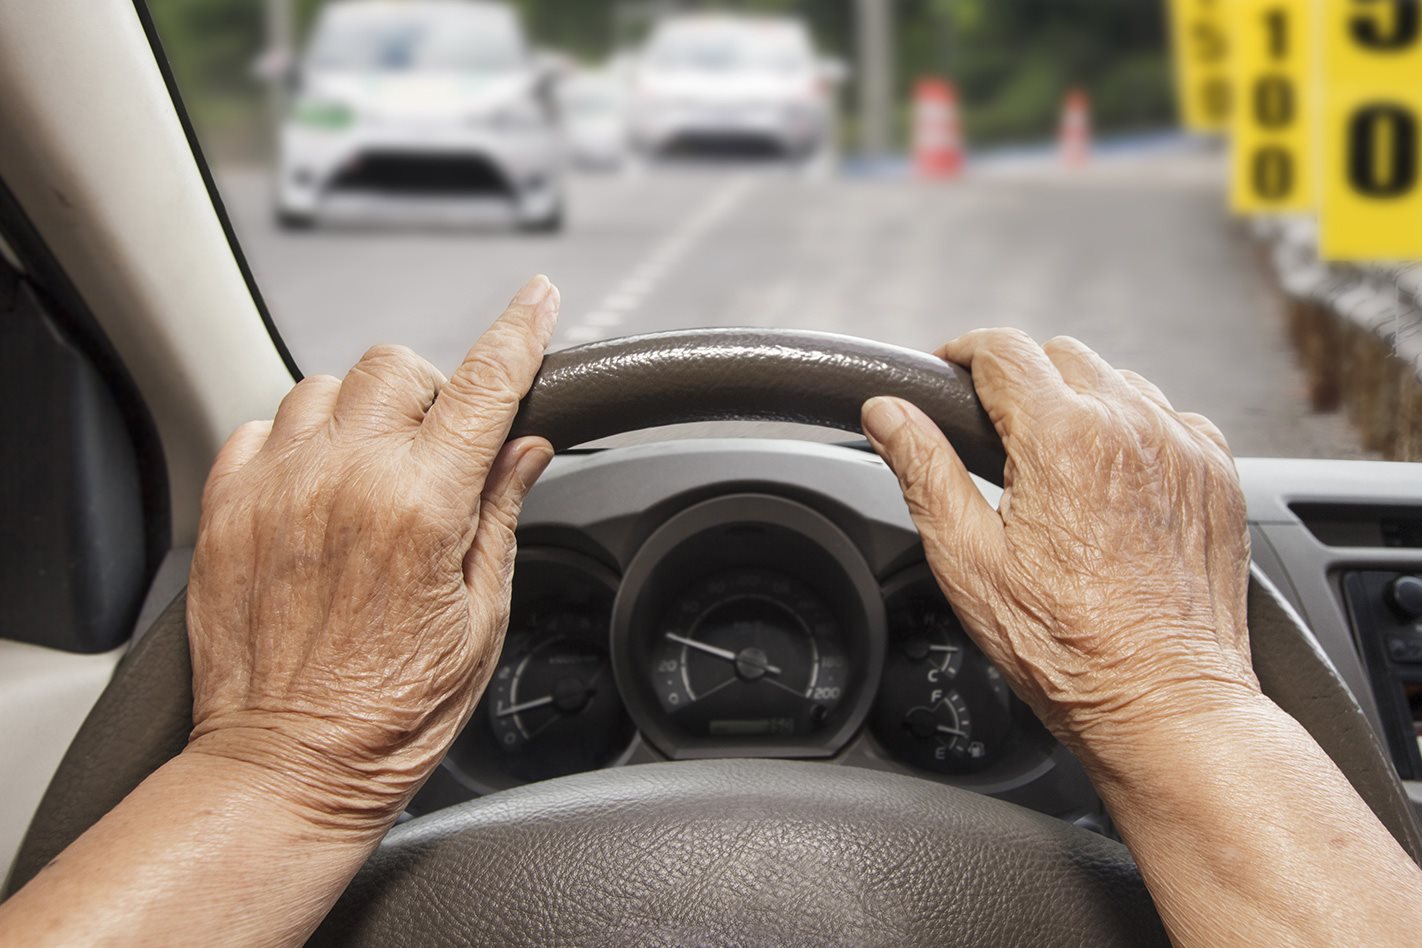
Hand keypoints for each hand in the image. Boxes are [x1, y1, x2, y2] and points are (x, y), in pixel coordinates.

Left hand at [185, 275, 558, 830]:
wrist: (288, 768)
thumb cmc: (390, 713)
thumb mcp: (480, 618)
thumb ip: (499, 513)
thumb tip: (524, 448)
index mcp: (421, 507)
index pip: (484, 386)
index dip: (519, 333)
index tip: (537, 301)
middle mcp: (344, 480)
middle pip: (396, 366)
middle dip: (430, 392)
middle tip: (440, 451)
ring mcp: (277, 489)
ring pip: (324, 386)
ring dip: (360, 414)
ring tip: (370, 476)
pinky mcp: (226, 510)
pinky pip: (259, 427)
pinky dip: (294, 442)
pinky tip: (315, 492)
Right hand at [862, 330, 1260, 768]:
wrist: (1164, 702)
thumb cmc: (1067, 648)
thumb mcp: (968, 560)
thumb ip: (923, 470)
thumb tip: (887, 414)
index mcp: (1062, 438)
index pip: (1002, 349)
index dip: (961, 353)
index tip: (947, 374)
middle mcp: (1131, 427)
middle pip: (1061, 356)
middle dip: (1020, 379)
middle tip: (994, 434)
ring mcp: (1183, 448)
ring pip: (1119, 382)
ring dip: (1080, 402)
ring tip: (1054, 464)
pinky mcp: (1218, 475)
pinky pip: (1171, 418)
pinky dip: (1137, 432)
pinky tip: (1113, 483)